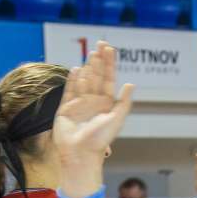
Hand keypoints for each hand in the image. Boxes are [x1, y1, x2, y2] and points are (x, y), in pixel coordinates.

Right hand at [53, 40, 134, 197]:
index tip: (110, 49)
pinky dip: (72, 80)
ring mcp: (79, 104)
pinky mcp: (65, 108)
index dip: (109, 64)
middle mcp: (93, 101)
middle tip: (101, 44)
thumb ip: (123, 102)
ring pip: (84, 81)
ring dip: (87, 67)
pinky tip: (75, 69)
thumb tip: (131, 84)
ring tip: (92, 54)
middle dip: (99, 61)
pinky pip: (69, 91)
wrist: (80, 153)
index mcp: (106, 103)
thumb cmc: (100, 139)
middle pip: (96, 76)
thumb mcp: (116, 119)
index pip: (108, 78)